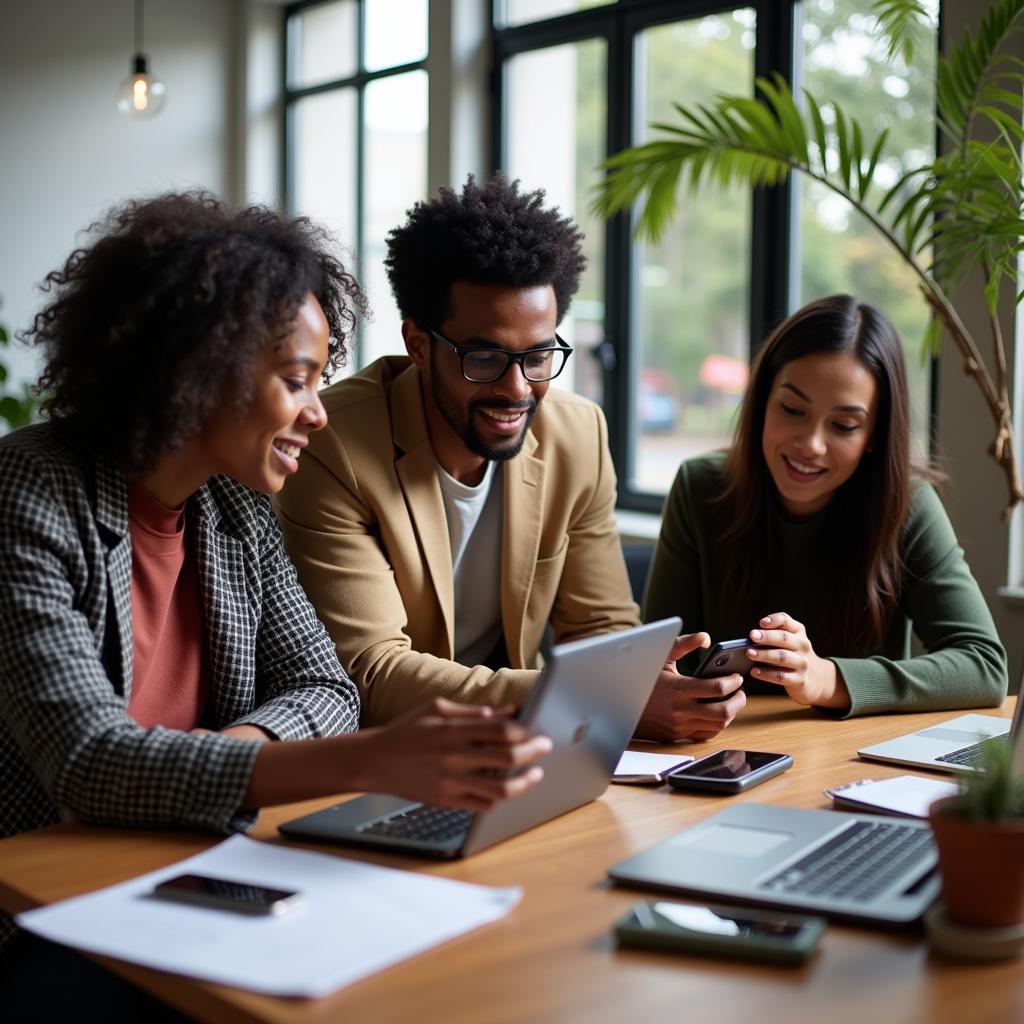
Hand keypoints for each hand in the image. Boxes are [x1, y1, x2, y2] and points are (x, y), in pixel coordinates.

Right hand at [354, 698, 552, 811]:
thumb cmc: (406, 729)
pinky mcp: (446, 801)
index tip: (535, 729)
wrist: (373, 760)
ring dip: (524, 782)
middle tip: (545, 747)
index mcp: (452, 730)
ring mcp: (450, 782)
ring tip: (535, 774)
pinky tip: (509, 788)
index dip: (524, 731)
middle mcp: (454, 757)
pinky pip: (481, 806)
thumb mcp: (437, 708)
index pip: (500, 731)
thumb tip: (508, 711)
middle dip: (533, 752)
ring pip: (499, 788)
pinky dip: (500, 798)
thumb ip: (474, 712)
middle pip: (506, 757)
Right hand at [635, 632, 746, 742]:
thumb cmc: (643, 677)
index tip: (737, 676)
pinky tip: (718, 713)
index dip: (733, 681)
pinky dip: (717, 725)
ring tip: (732, 700)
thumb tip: (706, 638)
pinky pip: (706, 734)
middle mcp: (681, 710)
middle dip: (738, 700)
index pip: (717, 688)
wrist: (620, 704)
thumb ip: (684, 644)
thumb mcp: (661, 657)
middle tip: (740, 691)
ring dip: (730, 713)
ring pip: (718, 725)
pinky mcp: (678, 735)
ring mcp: (680, 725)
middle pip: (723, 711)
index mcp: (678, 688)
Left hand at [746, 612, 849, 710]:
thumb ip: (773, 635)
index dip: (774, 620)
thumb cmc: (793, 654)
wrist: (816, 678)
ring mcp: (802, 663)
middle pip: (784, 638)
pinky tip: (754, 671)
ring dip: (765, 654)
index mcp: (798, 632)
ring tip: (749, 653)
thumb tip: (752, 638)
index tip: (761, 623)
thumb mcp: (789, 640)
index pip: (786, 620)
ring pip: (782, 657)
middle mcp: (802, 646)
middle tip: (752, 636)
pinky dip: (766, 673)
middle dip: (767, 636)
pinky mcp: (800, 680)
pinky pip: (781, 676)